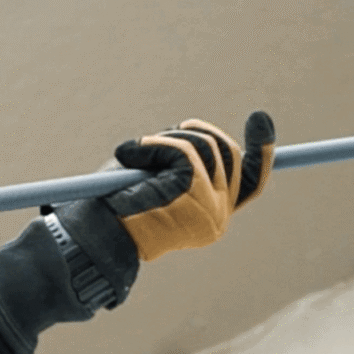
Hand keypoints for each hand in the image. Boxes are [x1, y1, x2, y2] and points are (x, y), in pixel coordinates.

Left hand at [103, 111, 273, 261]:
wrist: (92, 235)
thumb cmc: (115, 208)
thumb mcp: (157, 185)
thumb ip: (183, 167)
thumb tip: (200, 134)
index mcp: (210, 218)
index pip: (252, 181)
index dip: (261, 149)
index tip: (259, 118)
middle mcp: (217, 217)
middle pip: (228, 154)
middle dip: (197, 133)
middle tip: (170, 130)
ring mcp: (208, 207)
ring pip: (203, 146)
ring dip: (165, 140)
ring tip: (133, 153)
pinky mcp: (192, 193)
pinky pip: (181, 150)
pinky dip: (153, 145)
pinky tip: (128, 154)